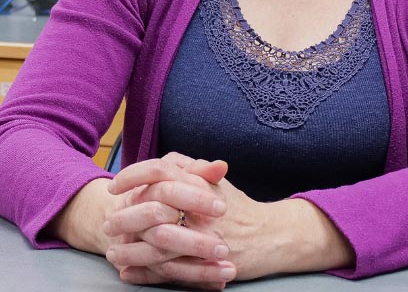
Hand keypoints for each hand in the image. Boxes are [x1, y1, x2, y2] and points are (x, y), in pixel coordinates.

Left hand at [109, 154, 353, 283]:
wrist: (274, 236)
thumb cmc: (242, 210)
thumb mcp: (219, 184)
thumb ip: (194, 170)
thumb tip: (167, 160)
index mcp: (203, 184)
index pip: (161, 171)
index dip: (134, 176)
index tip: (115, 186)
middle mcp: (201, 208)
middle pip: (152, 210)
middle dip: (125, 219)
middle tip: (108, 223)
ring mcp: (204, 237)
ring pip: (156, 244)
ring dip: (131, 250)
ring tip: (112, 252)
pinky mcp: (206, 263)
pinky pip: (168, 269)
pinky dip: (145, 272)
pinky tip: (129, 273)